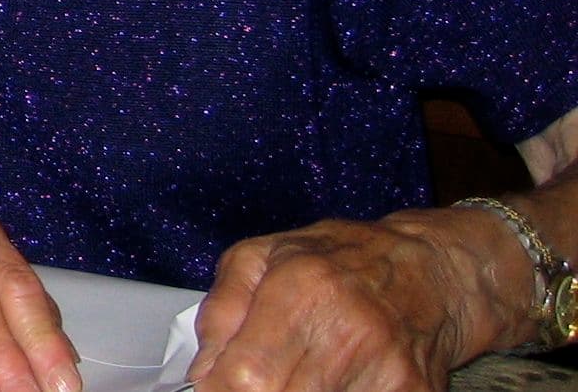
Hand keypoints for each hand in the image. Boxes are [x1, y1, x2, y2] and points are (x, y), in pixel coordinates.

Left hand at [188, 212, 507, 391]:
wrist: (434, 269)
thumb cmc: (338, 257)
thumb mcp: (260, 256)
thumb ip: (221, 312)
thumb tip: (202, 374)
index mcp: (301, 289)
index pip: (246, 377)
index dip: (222, 391)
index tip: (218, 386)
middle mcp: (349, 331)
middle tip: (251, 382)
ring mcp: (389, 370)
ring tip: (293, 375)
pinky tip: (330, 381)